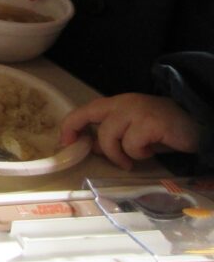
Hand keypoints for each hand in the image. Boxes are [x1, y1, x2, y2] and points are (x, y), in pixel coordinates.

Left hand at [61, 93, 199, 170]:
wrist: (197, 125)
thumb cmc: (164, 131)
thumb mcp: (134, 134)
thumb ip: (114, 138)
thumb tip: (93, 147)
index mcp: (117, 104)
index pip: (85, 109)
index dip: (70, 125)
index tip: (64, 142)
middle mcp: (123, 103)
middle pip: (89, 114)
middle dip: (77, 131)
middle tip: (85, 151)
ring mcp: (136, 111)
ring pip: (108, 135)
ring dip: (118, 153)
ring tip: (132, 158)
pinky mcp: (149, 123)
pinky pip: (131, 144)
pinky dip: (138, 153)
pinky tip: (151, 150)